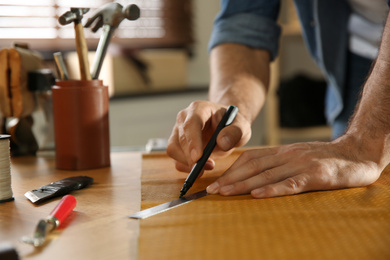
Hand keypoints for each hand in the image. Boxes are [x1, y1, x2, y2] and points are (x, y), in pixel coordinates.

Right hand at [166, 101, 251, 171]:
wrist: (227, 127)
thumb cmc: (233, 123)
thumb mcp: (241, 126)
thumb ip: (235, 132)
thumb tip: (222, 143)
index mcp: (198, 109)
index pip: (191, 124)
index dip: (193, 141)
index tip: (198, 158)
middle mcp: (184, 118)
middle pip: (180, 139)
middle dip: (191, 157)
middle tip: (208, 166)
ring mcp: (178, 131)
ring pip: (173, 150)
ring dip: (188, 163)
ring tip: (209, 165)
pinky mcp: (177, 145)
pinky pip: (176, 160)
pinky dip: (187, 167)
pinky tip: (203, 167)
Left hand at [206, 137, 382, 197]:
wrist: (356, 153)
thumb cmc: (324, 158)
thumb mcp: (297, 156)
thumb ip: (278, 163)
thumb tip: (254, 176)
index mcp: (281, 151)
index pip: (250, 158)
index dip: (231, 170)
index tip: (216, 182)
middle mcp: (287, 155)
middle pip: (253, 166)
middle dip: (230, 179)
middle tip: (212, 190)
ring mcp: (300, 164)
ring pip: (267, 174)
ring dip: (243, 185)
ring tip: (225, 193)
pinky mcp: (315, 175)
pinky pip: (291, 183)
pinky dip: (273, 189)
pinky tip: (258, 195)